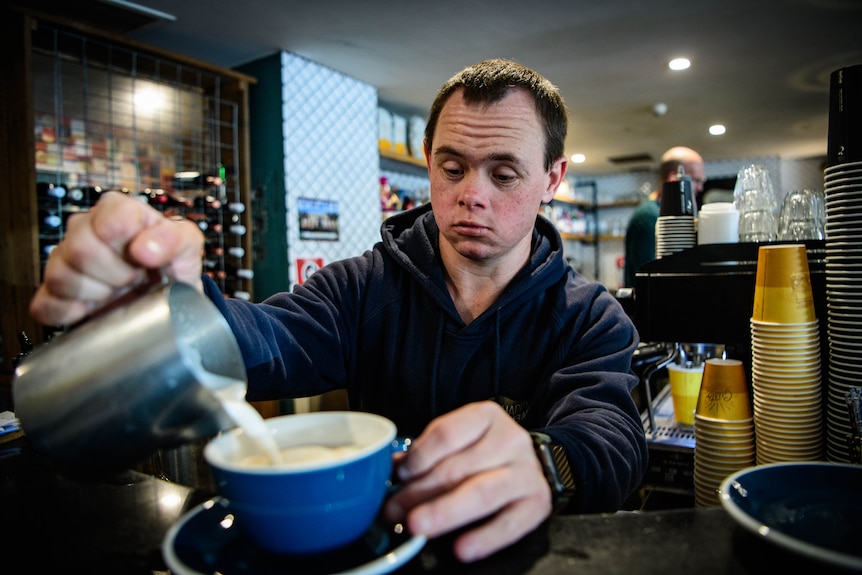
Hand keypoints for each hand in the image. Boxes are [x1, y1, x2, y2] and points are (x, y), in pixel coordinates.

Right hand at [30, 191, 204, 326]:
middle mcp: (84, 229)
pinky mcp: (52, 292)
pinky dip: (72, 313)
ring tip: (118, 291)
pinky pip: (47, 305)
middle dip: (117, 274)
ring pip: (61, 277)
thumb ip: (174, 238)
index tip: (146, 260)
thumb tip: (143, 249)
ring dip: (97, 293)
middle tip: (135, 279)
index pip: (111, 220)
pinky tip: (95, 309)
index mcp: (117, 210)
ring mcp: (64, 260)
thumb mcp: (187, 246)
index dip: (131, 247)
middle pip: (81, 249)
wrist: (163, 300)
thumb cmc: (172, 266)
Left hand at [383, 401, 551, 562]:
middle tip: (394, 510)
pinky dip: (484, 538)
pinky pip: (510, 523)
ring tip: (416, 525)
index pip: (446, 434)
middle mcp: (510, 439)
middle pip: (457, 468)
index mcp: (486, 416)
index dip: (418, 458)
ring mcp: (527, 470)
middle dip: (419, 492)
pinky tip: (461, 548)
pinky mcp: (538, 501)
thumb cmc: (484, 451)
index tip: (398, 476)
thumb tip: (391, 469)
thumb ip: (426, 453)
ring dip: (443, 512)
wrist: (528, 463)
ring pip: (481, 493)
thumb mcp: (458, 440)